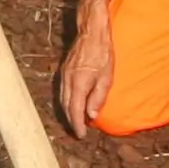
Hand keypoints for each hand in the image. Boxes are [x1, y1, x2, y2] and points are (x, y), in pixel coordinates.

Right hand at [57, 22, 113, 138]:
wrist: (91, 32)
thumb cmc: (102, 53)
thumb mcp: (106, 77)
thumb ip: (98, 97)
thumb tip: (91, 115)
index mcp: (78, 84)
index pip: (75, 110)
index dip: (77, 124)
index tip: (81, 135)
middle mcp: (67, 81)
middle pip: (66, 106)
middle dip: (71, 121)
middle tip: (78, 132)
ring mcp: (63, 75)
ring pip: (61, 99)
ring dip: (67, 112)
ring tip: (74, 121)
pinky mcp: (63, 70)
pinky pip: (61, 90)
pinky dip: (65, 101)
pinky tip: (71, 103)